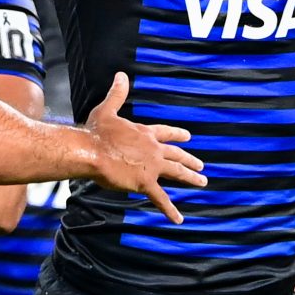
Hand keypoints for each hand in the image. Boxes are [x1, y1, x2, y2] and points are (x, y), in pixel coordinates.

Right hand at [83, 72, 205, 221]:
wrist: (91, 151)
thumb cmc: (96, 132)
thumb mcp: (107, 110)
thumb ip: (118, 94)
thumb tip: (121, 75)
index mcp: (145, 133)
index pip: (165, 133)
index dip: (177, 135)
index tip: (188, 137)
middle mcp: (153, 148)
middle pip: (176, 155)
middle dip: (189, 159)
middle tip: (201, 165)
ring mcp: (152, 166)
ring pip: (177, 173)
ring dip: (190, 178)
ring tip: (202, 182)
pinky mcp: (145, 182)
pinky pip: (161, 199)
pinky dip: (170, 210)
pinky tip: (179, 219)